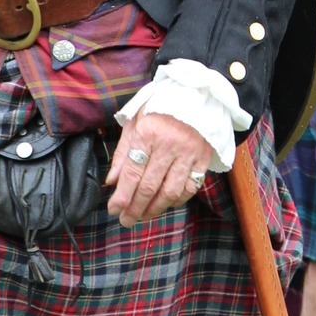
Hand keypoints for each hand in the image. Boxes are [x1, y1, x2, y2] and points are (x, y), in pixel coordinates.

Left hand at [106, 111, 212, 226]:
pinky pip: (190, 187)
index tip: (113, 209)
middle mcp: (169, 145)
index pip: (132, 172)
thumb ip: (123, 152)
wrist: (196, 95)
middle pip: (150, 186)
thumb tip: (112, 181)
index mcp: (148, 133)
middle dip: (135, 208)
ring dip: (155, 208)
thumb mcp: (135, 122)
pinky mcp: (203, 159)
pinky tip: (166, 204)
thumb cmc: (160, 108)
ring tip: (143, 216)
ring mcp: (189, 153)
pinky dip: (177, 200)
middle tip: (126, 220)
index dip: (121, 195)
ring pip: (170, 191)